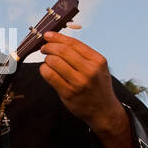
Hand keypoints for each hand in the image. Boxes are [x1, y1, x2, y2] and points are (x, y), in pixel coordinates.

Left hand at [40, 31, 134, 147]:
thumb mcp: (99, 68)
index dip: (57, 37)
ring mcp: (79, 83)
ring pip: (54, 62)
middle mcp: (90, 71)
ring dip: (47, 59)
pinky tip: (46, 70)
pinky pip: (50, 76)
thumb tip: (59, 40)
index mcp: (98, 61)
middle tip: (44, 48)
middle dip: (49, 46)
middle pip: (62, 51)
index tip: (47, 35)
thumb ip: (84, 55)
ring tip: (47, 61)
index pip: (74, 43)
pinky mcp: (69, 93)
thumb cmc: (98, 86)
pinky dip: (44, 70)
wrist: (104, 112)